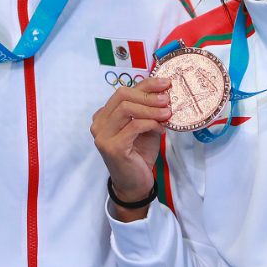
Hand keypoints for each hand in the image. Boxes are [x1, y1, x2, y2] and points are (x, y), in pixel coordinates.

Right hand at [91, 76, 171, 221]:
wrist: (135, 184)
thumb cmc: (139, 154)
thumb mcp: (144, 126)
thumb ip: (147, 109)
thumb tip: (164, 90)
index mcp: (104, 115)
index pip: (123, 91)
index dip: (146, 84)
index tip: (165, 83)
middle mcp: (99, 124)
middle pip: (122, 96)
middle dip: (148, 94)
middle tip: (167, 98)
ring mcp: (103, 136)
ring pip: (126, 109)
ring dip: (150, 108)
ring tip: (167, 112)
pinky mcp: (113, 147)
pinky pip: (134, 126)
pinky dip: (150, 123)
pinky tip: (161, 128)